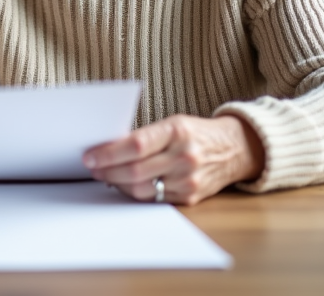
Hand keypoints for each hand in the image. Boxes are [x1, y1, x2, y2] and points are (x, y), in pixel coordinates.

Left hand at [83, 115, 265, 205]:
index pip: (135, 144)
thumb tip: (108, 148)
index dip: (108, 153)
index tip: (90, 156)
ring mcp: (188, 179)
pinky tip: (125, 185)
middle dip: (108, 170)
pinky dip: (135, 193)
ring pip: (142, 188)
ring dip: (118, 184)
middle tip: (92, 168)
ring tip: (105, 176)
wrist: (233, 149)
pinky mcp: (190, 197)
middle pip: (135, 169)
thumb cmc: (195, 133)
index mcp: (177, 130)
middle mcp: (184, 156)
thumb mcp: (173, 123)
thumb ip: (145, 136)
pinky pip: (154, 199)